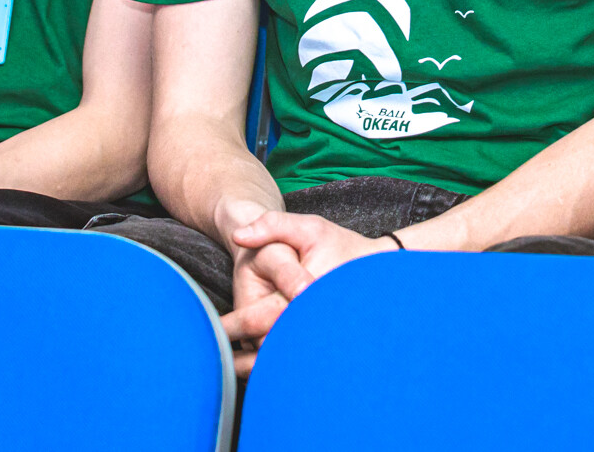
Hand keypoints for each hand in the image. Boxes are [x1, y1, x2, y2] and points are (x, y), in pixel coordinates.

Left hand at [220, 207, 394, 373]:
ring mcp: (326, 339)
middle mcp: (318, 321)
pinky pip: (300, 364)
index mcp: (309, 293)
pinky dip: (279, 368)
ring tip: (232, 366)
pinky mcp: (331, 349)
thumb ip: (272, 226)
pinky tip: (262, 367)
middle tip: (217, 356)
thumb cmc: (339, 246)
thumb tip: (239, 236)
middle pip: (272, 347)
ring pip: (286, 361)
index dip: (234, 326)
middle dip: (243, 357)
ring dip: (259, 367)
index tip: (213, 329)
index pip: (263, 318)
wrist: (380, 269)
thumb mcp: (309, 228)